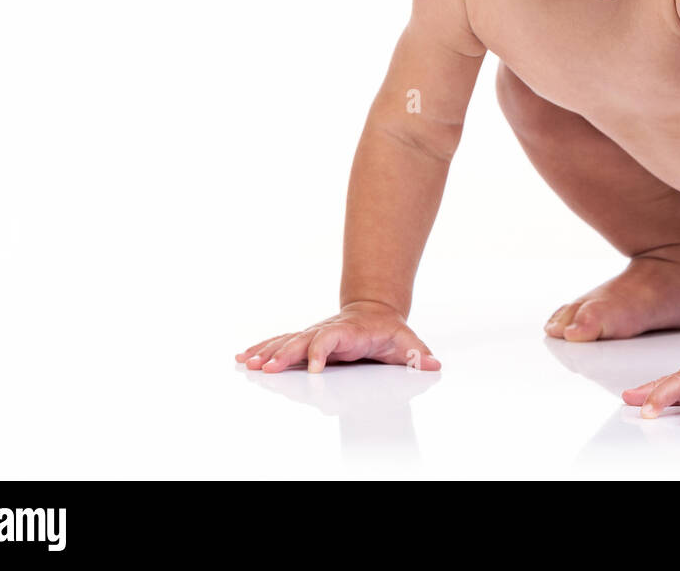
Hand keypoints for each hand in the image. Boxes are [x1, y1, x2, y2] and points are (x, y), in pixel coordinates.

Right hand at [234, 300, 440, 372]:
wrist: (375, 310)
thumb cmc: (388, 330)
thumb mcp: (406, 341)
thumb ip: (418, 353)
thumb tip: (434, 363)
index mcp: (349, 331)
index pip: (331, 338)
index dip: (321, 351)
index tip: (313, 369)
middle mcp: (327, 330)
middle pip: (302, 340)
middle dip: (285, 354)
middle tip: (268, 369)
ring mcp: (314, 333)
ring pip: (287, 341)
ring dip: (268, 352)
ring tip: (249, 363)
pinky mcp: (305, 339)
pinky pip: (280, 343)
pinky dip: (262, 348)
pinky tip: (244, 357)